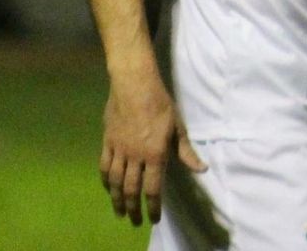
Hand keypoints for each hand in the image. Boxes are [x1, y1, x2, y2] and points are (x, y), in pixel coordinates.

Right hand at [100, 77, 206, 225]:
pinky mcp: (107, 142)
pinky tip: (109, 188)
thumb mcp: (178, 127)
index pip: (153, 188)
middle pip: (132, 189)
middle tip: (135, 221)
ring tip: (120, 212)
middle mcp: (135, 156)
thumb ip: (186, 151)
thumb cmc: (161, 105)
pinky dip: (106, 180)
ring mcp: (119, 150)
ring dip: (117, 199)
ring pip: (116, 182)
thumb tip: (201, 169)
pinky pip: (104, 167)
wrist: (134, 85)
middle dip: (133, 208)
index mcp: (155, 154)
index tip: (153, 219)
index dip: (153, 206)